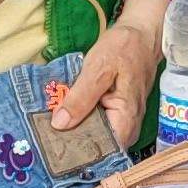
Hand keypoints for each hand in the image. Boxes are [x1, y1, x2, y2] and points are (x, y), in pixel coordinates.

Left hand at [50, 19, 161, 149]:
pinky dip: (83, 122)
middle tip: (46, 141)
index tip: (54, 150)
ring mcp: (125, 122)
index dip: (79, 152)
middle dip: (73, 144)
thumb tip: (60, 124)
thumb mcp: (98, 68)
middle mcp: (128, 127)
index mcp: (126, 119)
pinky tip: (65, 118)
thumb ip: (80, 97)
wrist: (141, 35)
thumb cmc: (123, 48)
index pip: (103, 151)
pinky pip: (100, 125)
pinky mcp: (118, 114)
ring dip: (77, 133)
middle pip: (100, 148)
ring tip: (51, 133)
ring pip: (98, 137)